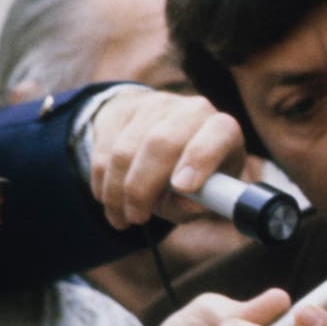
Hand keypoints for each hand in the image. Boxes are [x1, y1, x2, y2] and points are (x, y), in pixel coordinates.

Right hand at [89, 89, 245, 227]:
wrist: (161, 137)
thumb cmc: (191, 176)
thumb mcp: (204, 194)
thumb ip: (196, 204)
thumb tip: (186, 204)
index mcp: (223, 130)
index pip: (218, 133)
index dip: (199, 159)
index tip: (183, 188)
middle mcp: (192, 110)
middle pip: (161, 143)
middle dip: (144, 187)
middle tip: (138, 218)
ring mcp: (155, 106)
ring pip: (125, 150)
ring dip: (118, 192)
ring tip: (123, 218)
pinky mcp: (123, 111)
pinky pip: (104, 151)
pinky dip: (103, 184)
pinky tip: (110, 201)